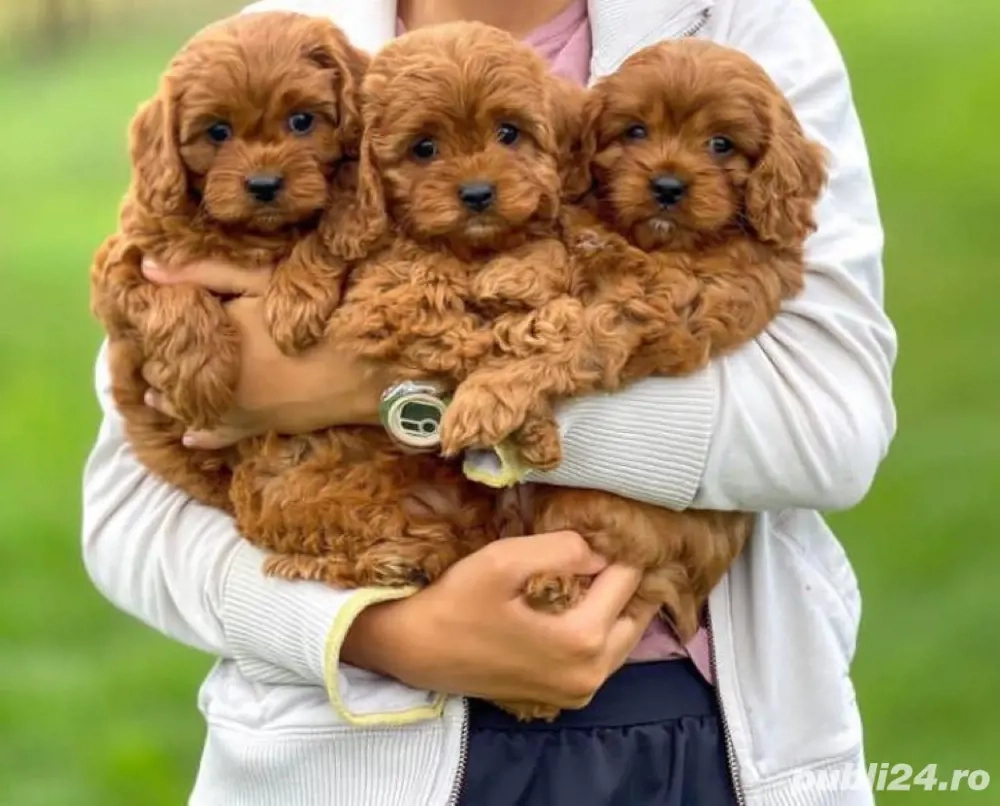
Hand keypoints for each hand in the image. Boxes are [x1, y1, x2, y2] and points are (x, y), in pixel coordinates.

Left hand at [141, 257, 393, 446]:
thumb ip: (206, 272)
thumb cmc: (313, 320)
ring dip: (171, 398)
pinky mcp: (258, 428)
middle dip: (161, 362)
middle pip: (169, 374)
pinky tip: (190, 436)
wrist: (362, 370)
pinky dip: (202, 435)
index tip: (152, 317)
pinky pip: (220, 437)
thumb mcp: (262, 283)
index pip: (163, 336)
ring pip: (187, 407)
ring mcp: (235, 412)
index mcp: (209, 344)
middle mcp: (212, 383)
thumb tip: (146, 267)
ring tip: (155, 392)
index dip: (156, 327)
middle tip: (155, 352)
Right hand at [343, 531, 656, 707]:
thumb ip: (562, 549)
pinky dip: (603, 628)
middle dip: (628, 578)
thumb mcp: (503, 561)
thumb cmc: (455, 603)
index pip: (627, 580)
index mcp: (583, 639)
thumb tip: (600, 552)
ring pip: (623, 638)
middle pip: (635, 613)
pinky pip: (602, 657)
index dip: (622, 548)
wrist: (415, 652)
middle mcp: (591, 673)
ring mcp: (578, 690)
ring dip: (618, 604)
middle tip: (613, 545)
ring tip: (602, 568)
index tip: (613, 524)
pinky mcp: (563, 696)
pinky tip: (583, 602)